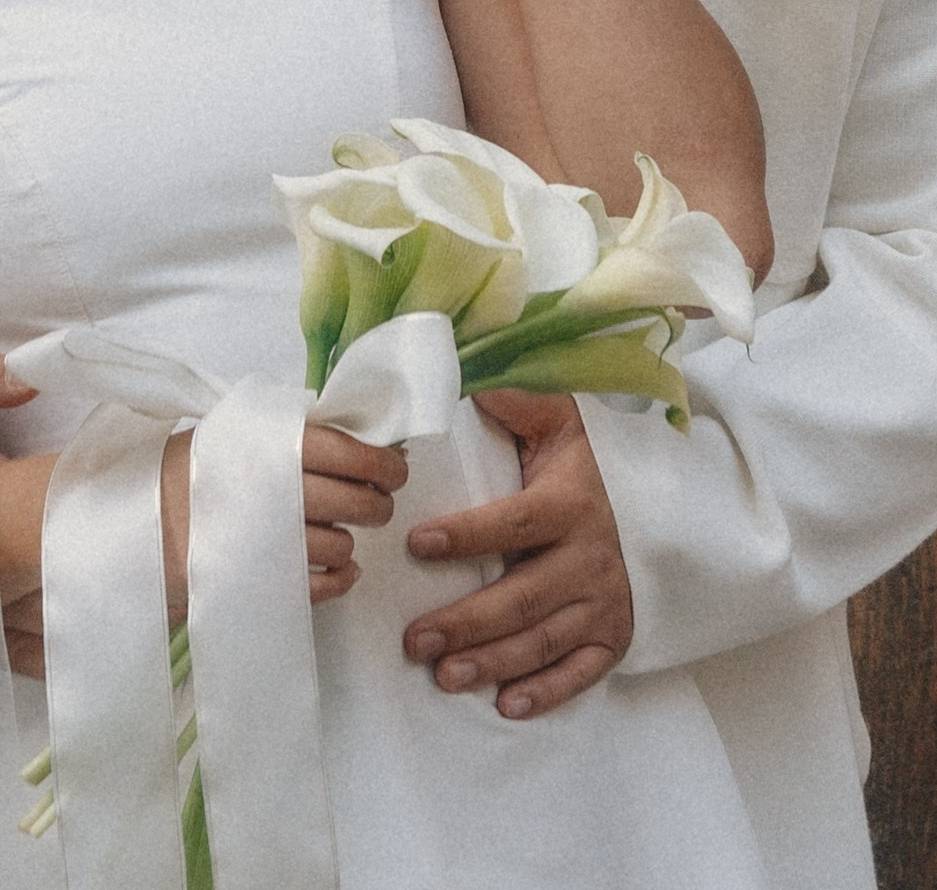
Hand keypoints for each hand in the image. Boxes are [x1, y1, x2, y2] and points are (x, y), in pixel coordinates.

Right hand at [161, 422, 406, 619]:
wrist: (136, 526)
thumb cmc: (188, 472)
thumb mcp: (232, 431)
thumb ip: (285, 431)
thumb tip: (351, 434)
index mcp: (275, 445)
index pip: (351, 452)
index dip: (383, 463)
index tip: (395, 469)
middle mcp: (281, 491)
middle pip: (358, 501)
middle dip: (377, 503)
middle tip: (376, 501)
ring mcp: (275, 542)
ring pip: (343, 545)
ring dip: (350, 540)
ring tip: (339, 531)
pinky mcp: (267, 583)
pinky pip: (325, 585)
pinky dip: (342, 578)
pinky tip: (343, 569)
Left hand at [400, 391, 632, 718]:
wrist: (671, 502)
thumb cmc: (593, 461)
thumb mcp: (564, 421)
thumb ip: (519, 402)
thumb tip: (469, 381)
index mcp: (570, 503)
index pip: (513, 522)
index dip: (466, 534)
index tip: (418, 543)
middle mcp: (589, 558)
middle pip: (523, 597)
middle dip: (467, 622)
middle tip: (416, 639)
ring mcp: (605, 602)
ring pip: (544, 640)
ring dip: (494, 662)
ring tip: (444, 675)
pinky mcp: (616, 634)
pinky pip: (583, 671)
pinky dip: (548, 692)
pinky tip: (508, 706)